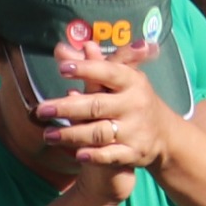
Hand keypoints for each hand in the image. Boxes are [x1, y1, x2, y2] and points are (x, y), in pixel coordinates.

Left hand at [36, 27, 184, 179]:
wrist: (164, 134)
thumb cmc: (133, 100)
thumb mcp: (120, 79)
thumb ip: (91, 65)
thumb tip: (61, 48)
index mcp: (132, 81)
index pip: (109, 72)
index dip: (87, 69)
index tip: (63, 68)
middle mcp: (134, 104)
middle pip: (97, 106)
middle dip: (68, 108)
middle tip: (42, 109)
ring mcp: (135, 130)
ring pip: (99, 133)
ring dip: (72, 134)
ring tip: (48, 134)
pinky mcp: (133, 152)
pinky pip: (111, 156)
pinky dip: (95, 156)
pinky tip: (77, 154)